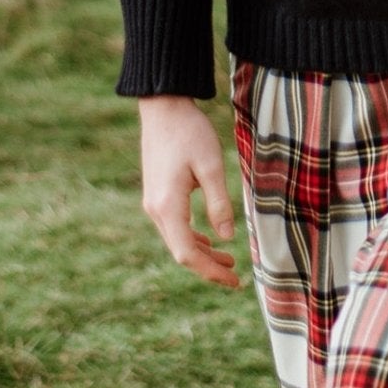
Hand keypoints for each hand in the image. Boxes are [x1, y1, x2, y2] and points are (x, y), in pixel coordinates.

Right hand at [138, 94, 241, 288]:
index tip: (234, 280)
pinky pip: (173, 226)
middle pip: (181, 251)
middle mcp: (155, 210)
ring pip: (176, 240)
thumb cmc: (189, 132)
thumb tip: (226, 239)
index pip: (188, 253)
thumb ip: (219, 203)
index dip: (210, 271)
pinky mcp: (156, 193)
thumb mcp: (211, 166)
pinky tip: (207, 238)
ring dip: (201, 252)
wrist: (163, 107)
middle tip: (235, 275)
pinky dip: (191, 237)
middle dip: (207, 266)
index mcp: (168, 206)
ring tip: (227, 260)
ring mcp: (152, 202)